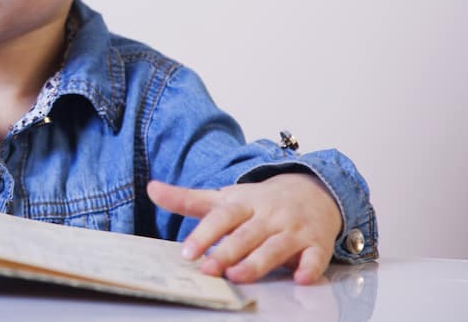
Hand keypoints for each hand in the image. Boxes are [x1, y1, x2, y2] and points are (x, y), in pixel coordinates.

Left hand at [147, 174, 341, 284]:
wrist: (313, 191)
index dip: (204, 233)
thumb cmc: (260, 201)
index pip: (221, 217)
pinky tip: (300, 278)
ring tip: (238, 276)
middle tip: (207, 269)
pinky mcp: (316, 243)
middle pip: (245, 234)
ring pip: (275, 247)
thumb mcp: (224, 197)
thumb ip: (188, 199)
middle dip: (226, 252)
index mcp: (244, 203)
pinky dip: (310, 267)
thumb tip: (151, 188)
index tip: (186, 252)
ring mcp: (293, 229)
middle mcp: (268, 215)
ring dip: (257, 262)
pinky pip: (315, 257)